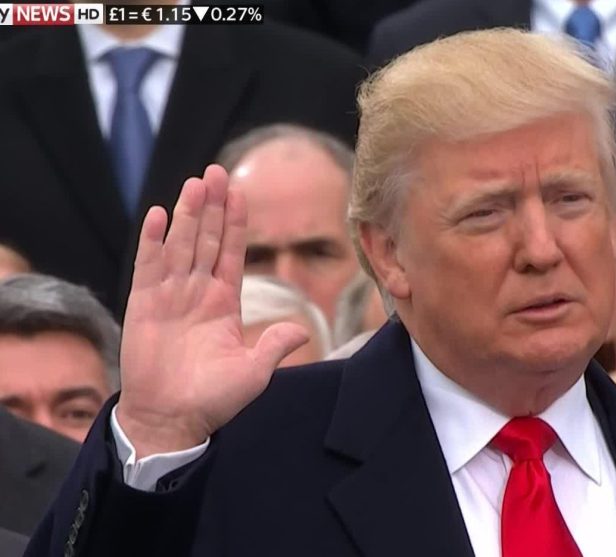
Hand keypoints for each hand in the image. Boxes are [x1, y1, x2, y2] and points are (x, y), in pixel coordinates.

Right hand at [116, 165, 308, 457]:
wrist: (172, 420)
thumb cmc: (213, 400)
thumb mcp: (255, 372)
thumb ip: (275, 345)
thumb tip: (302, 330)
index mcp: (224, 303)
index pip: (232, 252)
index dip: (236, 222)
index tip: (240, 192)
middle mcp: (198, 293)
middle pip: (207, 239)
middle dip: (213, 206)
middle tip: (217, 171)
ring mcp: (170, 296)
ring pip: (182, 244)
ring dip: (188, 213)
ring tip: (196, 182)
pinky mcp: (144, 304)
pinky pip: (150, 265)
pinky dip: (155, 240)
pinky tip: (160, 214)